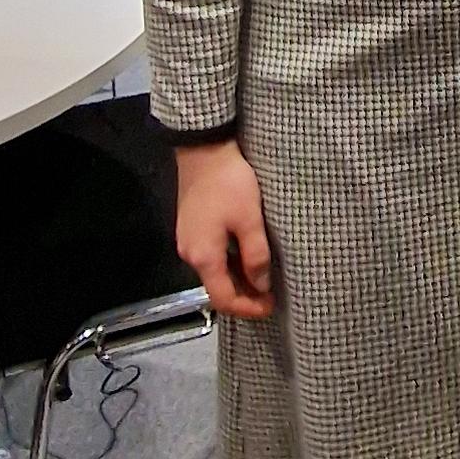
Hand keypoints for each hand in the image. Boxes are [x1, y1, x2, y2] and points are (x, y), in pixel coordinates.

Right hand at [174, 138, 275, 317]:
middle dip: (244, 297)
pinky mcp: (191, 228)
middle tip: (271, 295)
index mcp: (204, 256)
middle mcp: (190, 254)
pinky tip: (247, 258)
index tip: (270, 306)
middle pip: (216, 288)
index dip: (247, 308)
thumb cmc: (229, 183)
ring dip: (238, 280)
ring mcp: (188, 241)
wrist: (204, 150)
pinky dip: (230, 265)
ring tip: (264, 278)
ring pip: (214, 273)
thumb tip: (261, 285)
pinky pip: (211, 257)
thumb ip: (255, 255)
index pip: (223, 299)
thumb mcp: (249, 219)